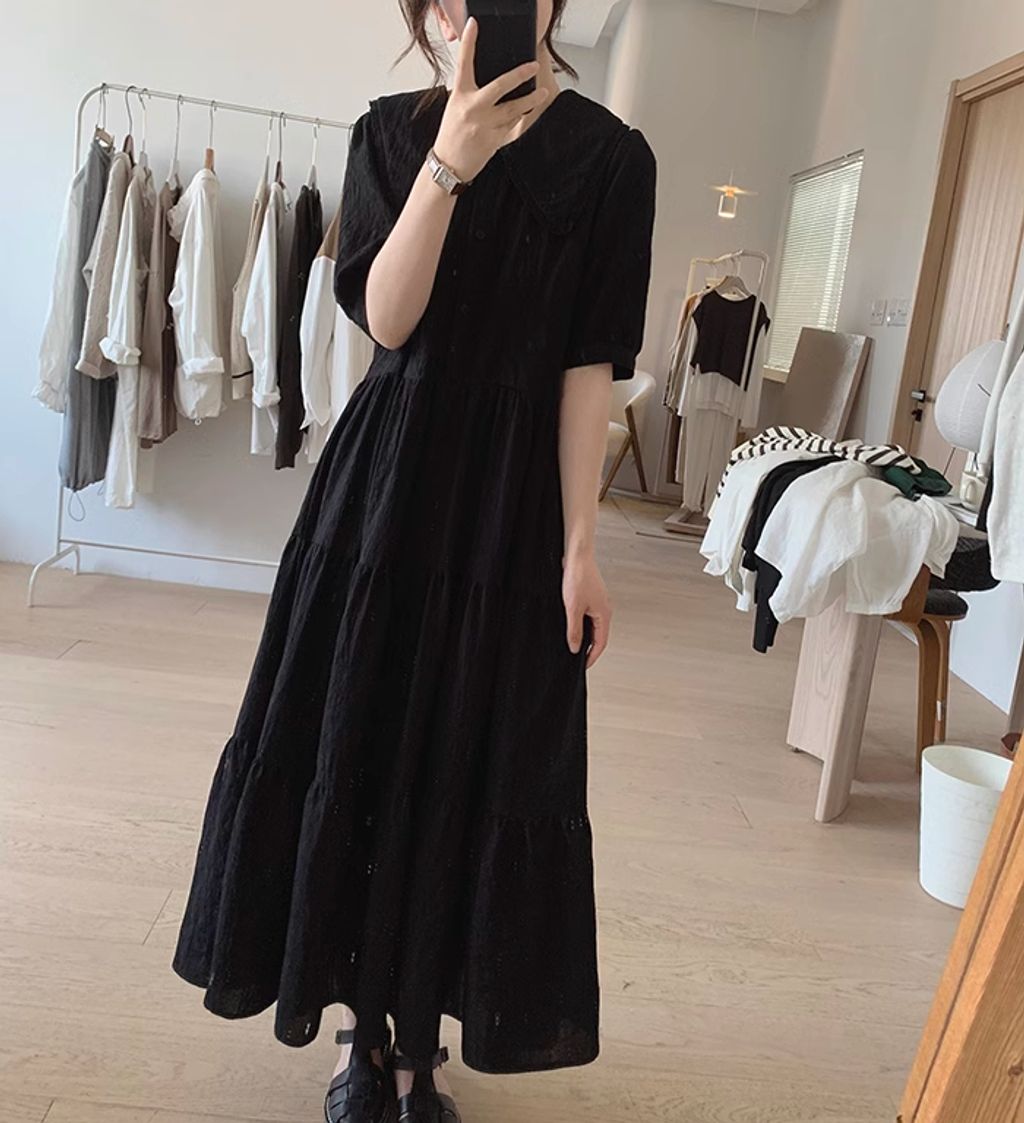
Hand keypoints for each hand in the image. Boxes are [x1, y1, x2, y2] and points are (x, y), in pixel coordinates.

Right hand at [432, 17, 550, 181]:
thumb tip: (487, 78)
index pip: (464, 63)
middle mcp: (473, 108)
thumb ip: (470, 92)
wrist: (448, 165)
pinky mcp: (494, 140)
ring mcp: (485, 125)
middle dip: (519, 75)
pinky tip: (531, 113)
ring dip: (530, 101)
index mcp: (460, 96)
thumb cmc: (451, 134)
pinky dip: (522, 120)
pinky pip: (513, 127)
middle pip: (500, 86)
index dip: (469, 42)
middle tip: (533, 66)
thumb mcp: (455, 106)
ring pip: (513, 109)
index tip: (474, 25)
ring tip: (542, 92)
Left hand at [562, 550, 610, 669]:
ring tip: (574, 644)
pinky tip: (573, 625)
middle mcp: (605, 609)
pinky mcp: (593, 596)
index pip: (601, 643)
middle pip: (599, 635)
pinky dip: (583, 625)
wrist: (578, 556)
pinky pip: (590, 616)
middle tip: (578, 658)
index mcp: (604, 614)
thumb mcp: (572, 608)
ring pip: (594, 626)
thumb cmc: (578, 577)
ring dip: (586, 636)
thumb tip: (575, 648)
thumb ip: (574, 630)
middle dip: (590, 648)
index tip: (583, 666)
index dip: (592, 657)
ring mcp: (599, 602)